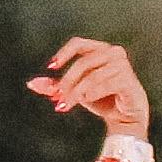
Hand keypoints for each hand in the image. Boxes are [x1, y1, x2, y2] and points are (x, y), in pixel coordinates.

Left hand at [28, 35, 147, 136]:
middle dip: (67, 81)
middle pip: (83, 62)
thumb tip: (32, 83)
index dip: (64, 53)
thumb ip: (55, 87)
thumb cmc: (102, 100)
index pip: (79, 43)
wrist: (125, 118)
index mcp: (100, 50)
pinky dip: (93, 92)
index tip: (51, 67)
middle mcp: (113, 53)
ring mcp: (123, 65)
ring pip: (92, 76)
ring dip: (76, 91)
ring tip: (67, 104)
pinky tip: (86, 99)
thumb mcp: (75, 92)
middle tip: (57, 97)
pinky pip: (106, 84)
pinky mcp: (129, 80)